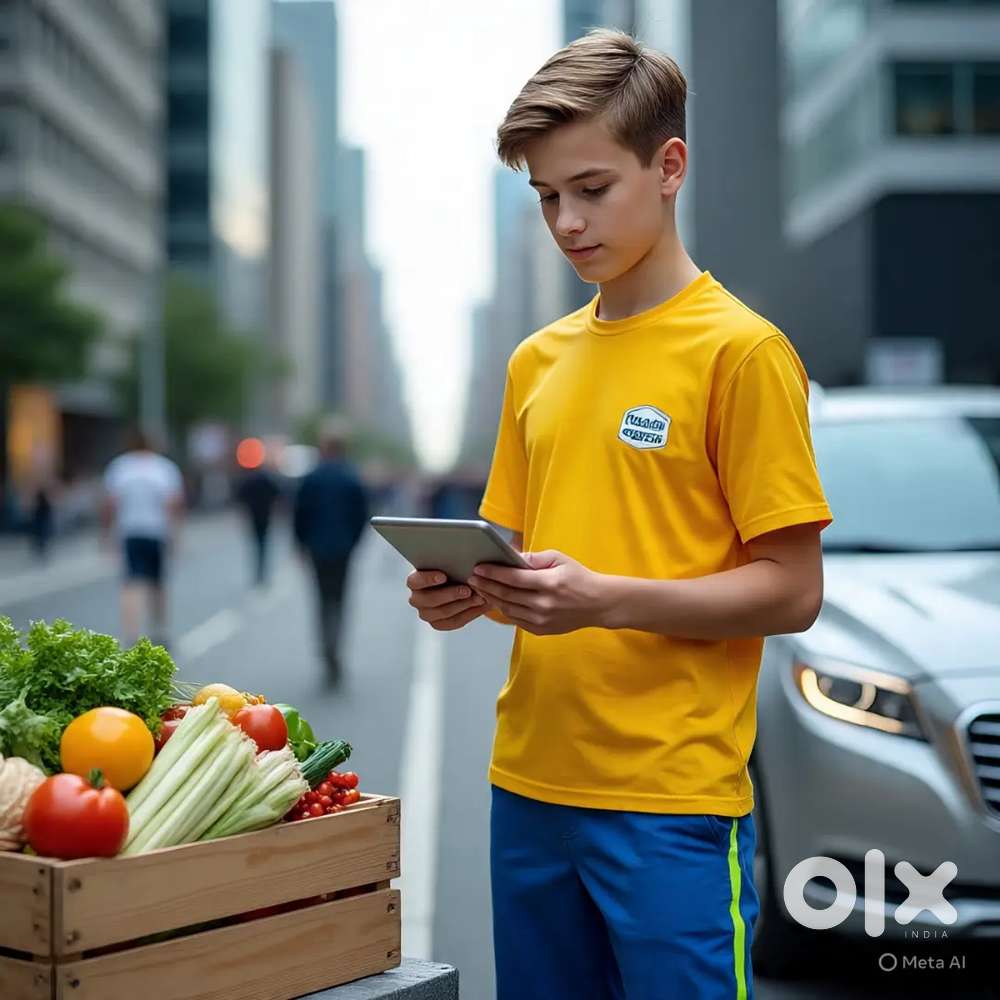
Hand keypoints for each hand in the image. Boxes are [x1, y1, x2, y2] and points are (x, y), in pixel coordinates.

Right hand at [406, 569, 487, 630]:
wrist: (459, 582)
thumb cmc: (452, 568)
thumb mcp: (450, 562)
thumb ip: (451, 561)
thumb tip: (464, 561)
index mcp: (414, 582)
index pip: (414, 582)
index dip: (428, 579)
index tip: (443, 576)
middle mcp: (417, 599)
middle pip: (429, 600)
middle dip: (450, 595)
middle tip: (468, 590)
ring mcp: (427, 614)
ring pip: (443, 613)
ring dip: (463, 605)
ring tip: (479, 598)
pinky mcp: (440, 624)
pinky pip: (455, 622)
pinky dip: (470, 613)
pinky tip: (481, 605)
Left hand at [468, 550, 603, 634]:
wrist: (598, 604)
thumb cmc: (578, 577)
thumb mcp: (559, 559)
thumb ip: (534, 559)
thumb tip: (511, 557)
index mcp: (549, 584)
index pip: (514, 578)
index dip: (493, 573)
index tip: (478, 568)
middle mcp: (543, 604)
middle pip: (506, 595)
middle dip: (486, 586)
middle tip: (472, 578)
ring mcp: (542, 620)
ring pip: (508, 610)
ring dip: (491, 599)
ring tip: (480, 589)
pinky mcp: (541, 630)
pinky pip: (516, 620)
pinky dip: (503, 610)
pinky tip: (495, 600)